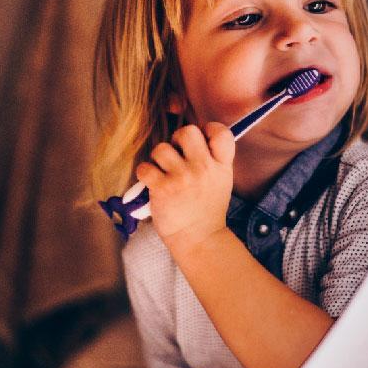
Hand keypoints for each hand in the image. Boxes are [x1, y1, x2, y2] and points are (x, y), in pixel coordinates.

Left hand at [135, 122, 234, 253]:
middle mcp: (203, 168)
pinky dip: (145, 173)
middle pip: (187, 131)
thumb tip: (198, 134)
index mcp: (221, 165)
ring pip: (162, 148)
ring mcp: (182, 178)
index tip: (203, 139)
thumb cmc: (207, 207)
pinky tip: (153, 182)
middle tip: (177, 155)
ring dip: (159, 159)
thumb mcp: (222, 180)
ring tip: (164, 172)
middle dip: (178, 139)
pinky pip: (145, 167)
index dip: (209, 129)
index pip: (222, 132)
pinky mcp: (162, 189)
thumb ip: (214, 157)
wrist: (198, 237)